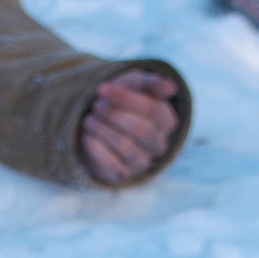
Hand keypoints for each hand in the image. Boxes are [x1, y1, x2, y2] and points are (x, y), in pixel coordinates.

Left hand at [79, 70, 180, 184]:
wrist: (100, 125)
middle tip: (96, 105)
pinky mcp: (123, 175)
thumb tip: (171, 87)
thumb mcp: (134, 85)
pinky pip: (112, 164)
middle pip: (141, 129)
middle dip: (114, 114)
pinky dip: (96, 148)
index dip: (126, 98)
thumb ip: (151, 83)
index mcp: (167, 122)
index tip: (102, 88)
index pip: (153, 109)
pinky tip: (87, 136)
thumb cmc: (121, 102)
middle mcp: (158, 145)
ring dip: (103, 129)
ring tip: (89, 119)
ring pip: (126, 146)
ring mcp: (142, 162)